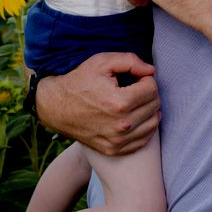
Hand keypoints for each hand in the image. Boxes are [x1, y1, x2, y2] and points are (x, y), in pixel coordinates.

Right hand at [36, 52, 160, 155]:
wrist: (57, 107)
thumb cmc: (80, 81)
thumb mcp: (102, 62)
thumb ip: (130, 61)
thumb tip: (151, 71)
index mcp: (119, 102)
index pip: (152, 89)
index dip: (146, 79)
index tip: (135, 78)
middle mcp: (121, 125)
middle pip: (154, 106)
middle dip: (148, 93)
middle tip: (134, 88)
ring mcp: (118, 141)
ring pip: (152, 123)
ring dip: (148, 110)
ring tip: (135, 101)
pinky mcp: (114, 150)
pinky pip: (143, 140)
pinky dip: (143, 127)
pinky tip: (134, 116)